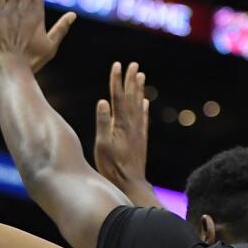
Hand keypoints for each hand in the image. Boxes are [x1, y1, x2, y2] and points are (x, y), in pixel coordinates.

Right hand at [94, 61, 149, 186]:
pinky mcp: (141, 138)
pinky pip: (143, 118)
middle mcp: (132, 124)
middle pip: (131, 97)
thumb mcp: (102, 145)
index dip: (116, 80)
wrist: (130, 182)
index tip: (117, 65)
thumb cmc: (112, 166)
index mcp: (121, 124)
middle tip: (133, 64)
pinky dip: (144, 108)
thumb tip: (102, 101)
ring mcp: (138, 131)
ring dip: (138, 89)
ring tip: (141, 76)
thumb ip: (103, 123)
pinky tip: (145, 102)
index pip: (117, 96)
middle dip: (130, 80)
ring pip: (138, 105)